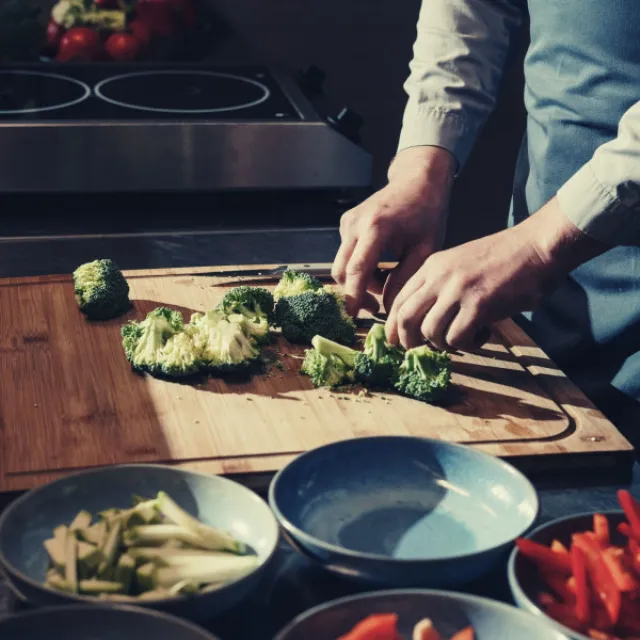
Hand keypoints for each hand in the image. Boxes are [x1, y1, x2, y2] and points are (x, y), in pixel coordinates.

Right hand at [332, 146, 455, 315]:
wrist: (417, 182)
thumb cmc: (426, 215)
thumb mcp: (425, 250)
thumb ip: (405, 279)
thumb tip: (388, 309)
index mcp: (376, 228)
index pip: (356, 270)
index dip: (353, 296)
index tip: (355, 315)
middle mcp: (355, 224)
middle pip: (341, 270)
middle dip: (355, 293)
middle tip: (376, 307)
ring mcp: (347, 223)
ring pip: (342, 264)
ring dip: (360, 280)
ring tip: (386, 281)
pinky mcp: (346, 224)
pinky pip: (347, 254)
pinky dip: (361, 267)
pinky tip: (381, 265)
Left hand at [386, 197, 607, 350]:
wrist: (538, 245)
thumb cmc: (504, 258)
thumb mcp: (460, 264)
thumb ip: (441, 287)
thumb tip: (424, 323)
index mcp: (432, 266)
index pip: (398, 300)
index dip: (394, 326)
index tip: (399, 342)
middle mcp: (439, 277)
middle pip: (405, 318)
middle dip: (408, 342)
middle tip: (423, 351)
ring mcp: (458, 290)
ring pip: (430, 332)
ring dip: (444, 345)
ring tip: (464, 338)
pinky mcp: (479, 304)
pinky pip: (457, 339)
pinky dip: (468, 345)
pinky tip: (484, 334)